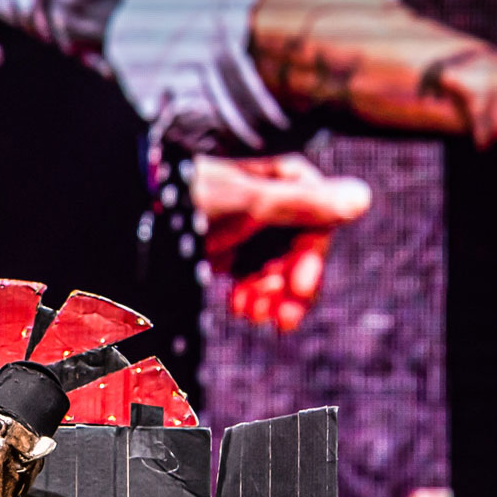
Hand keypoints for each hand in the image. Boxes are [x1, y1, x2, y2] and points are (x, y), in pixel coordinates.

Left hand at [190, 153, 371, 330]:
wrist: (134, 203)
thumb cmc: (189, 189)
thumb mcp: (248, 200)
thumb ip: (305, 204)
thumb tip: (362, 198)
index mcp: (281, 178)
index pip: (317, 220)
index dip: (311, 257)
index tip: (301, 288)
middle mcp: (269, 200)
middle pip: (297, 250)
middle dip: (289, 285)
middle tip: (283, 319)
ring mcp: (248, 224)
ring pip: (275, 267)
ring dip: (270, 294)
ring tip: (252, 314)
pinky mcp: (226, 247)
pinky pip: (251, 275)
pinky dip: (250, 293)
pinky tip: (241, 309)